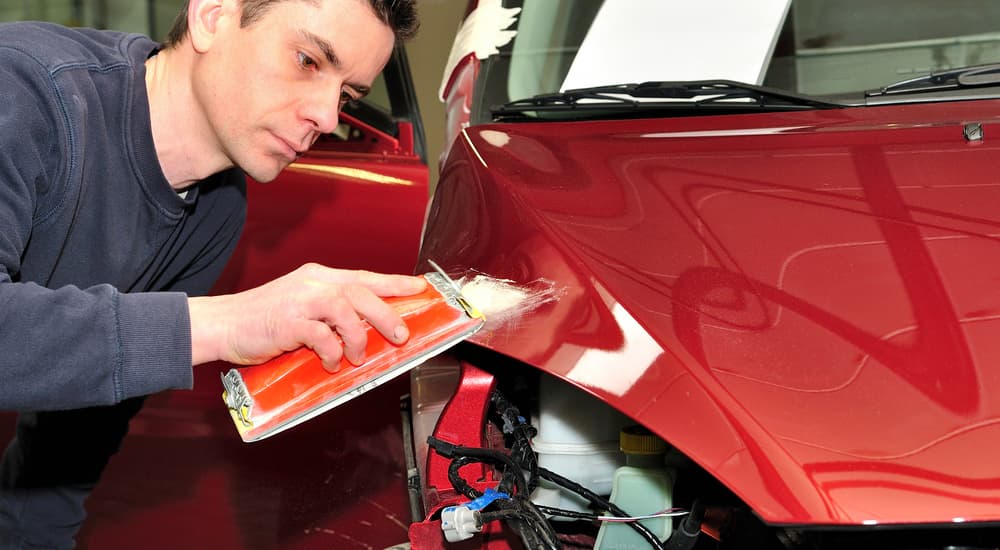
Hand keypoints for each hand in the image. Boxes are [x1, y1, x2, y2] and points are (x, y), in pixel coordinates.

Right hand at [188, 263, 426, 370]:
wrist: (222, 324)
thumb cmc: (263, 320)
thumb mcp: (302, 307)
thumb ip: (330, 315)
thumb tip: (366, 333)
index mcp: (318, 277)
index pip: (364, 276)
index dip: (394, 282)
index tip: (419, 288)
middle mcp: (312, 283)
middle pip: (361, 291)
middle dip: (386, 314)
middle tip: (401, 335)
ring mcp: (299, 301)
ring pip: (344, 309)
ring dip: (358, 336)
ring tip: (357, 355)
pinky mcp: (287, 322)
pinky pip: (320, 335)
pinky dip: (332, 351)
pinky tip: (332, 362)